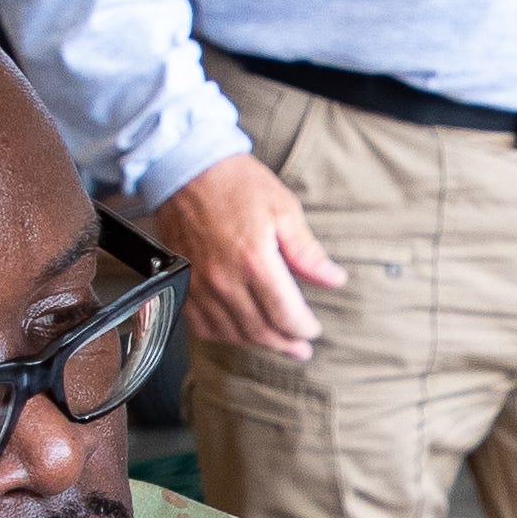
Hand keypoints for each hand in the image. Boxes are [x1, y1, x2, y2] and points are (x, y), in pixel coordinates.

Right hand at [147, 150, 348, 358]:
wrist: (187, 169)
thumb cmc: (235, 184)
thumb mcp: (284, 210)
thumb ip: (308, 252)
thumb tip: (333, 279)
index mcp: (254, 260)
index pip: (286, 315)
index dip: (304, 329)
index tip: (313, 330)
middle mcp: (224, 279)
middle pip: (260, 331)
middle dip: (285, 343)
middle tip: (301, 348)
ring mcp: (199, 285)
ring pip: (232, 333)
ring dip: (257, 342)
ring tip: (276, 342)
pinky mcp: (183, 284)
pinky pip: (202, 326)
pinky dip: (224, 335)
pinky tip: (239, 332)